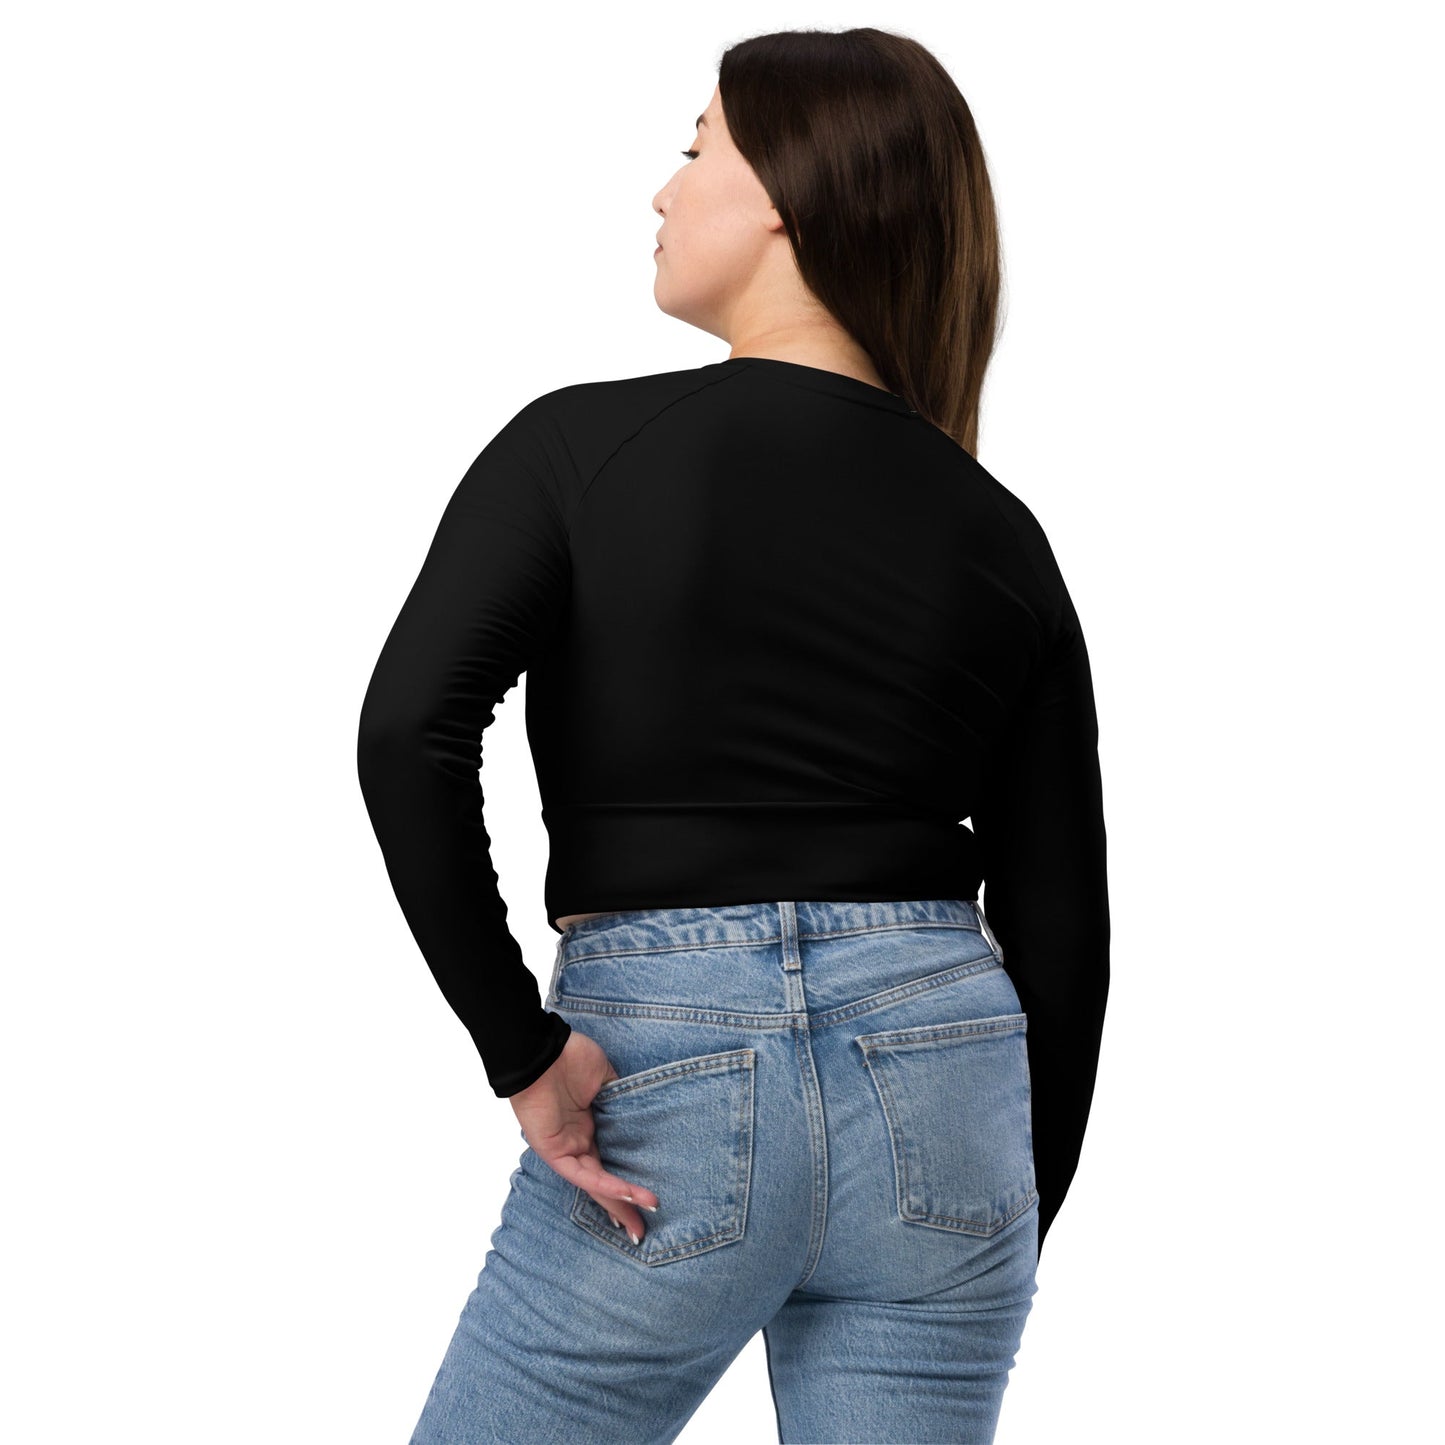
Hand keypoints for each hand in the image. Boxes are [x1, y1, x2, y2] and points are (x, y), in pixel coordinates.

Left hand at [508, 1027, 659, 1243]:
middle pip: (602, 1183)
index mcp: (588, 1127)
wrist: (541, 1049)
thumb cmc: (569, 1056)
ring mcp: (565, 1148)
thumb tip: (640, 1111)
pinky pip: (581, 1173)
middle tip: (641, 1232)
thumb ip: (620, 1099)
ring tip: (641, 1221)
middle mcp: (577, 1142)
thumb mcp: (605, 1077)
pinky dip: (604, 1184)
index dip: (628, 1182)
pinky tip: (625, 1194)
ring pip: (594, 1184)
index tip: (648, 1200)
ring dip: (618, 1202)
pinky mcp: (552, 1150)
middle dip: (622, 1208)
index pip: (610, 1162)